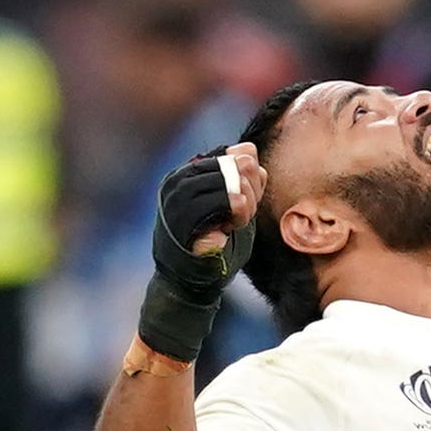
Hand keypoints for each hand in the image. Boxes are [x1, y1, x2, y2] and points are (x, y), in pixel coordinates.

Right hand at [138, 142, 262, 362]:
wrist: (193, 282)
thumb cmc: (216, 242)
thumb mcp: (236, 208)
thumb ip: (244, 181)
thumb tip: (249, 148)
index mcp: (185, 176)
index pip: (221, 155)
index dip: (244, 165)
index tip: (255, 183)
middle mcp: (175, 186)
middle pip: (220, 166)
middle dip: (245, 181)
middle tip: (250, 204)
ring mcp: (174, 205)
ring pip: (216, 184)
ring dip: (240, 197)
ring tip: (244, 214)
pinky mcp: (178, 225)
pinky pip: (209, 208)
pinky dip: (231, 210)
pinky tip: (239, 217)